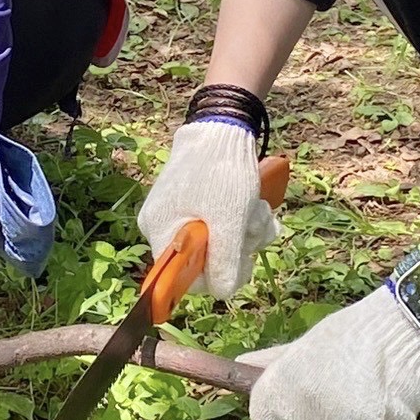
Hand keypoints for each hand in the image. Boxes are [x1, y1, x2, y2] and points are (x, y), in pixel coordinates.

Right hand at [139, 119, 279, 298]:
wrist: (223, 126)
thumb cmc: (221, 172)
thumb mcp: (228, 221)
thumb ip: (224, 262)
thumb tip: (222, 293)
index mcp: (160, 232)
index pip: (184, 277)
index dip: (216, 275)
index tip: (242, 261)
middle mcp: (163, 225)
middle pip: (206, 259)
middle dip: (239, 246)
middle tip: (256, 226)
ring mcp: (180, 211)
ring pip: (220, 241)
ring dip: (248, 230)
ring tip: (259, 208)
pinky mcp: (197, 200)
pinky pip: (221, 222)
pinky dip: (243, 217)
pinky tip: (256, 203)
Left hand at [244, 283, 419, 419]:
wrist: (405, 332)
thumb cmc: (357, 334)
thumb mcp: (308, 344)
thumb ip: (274, 362)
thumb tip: (242, 363)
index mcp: (277, 391)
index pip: (264, 419)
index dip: (288, 410)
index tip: (310, 395)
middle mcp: (298, 417)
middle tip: (351, 390)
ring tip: (374, 393)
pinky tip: (392, 407)